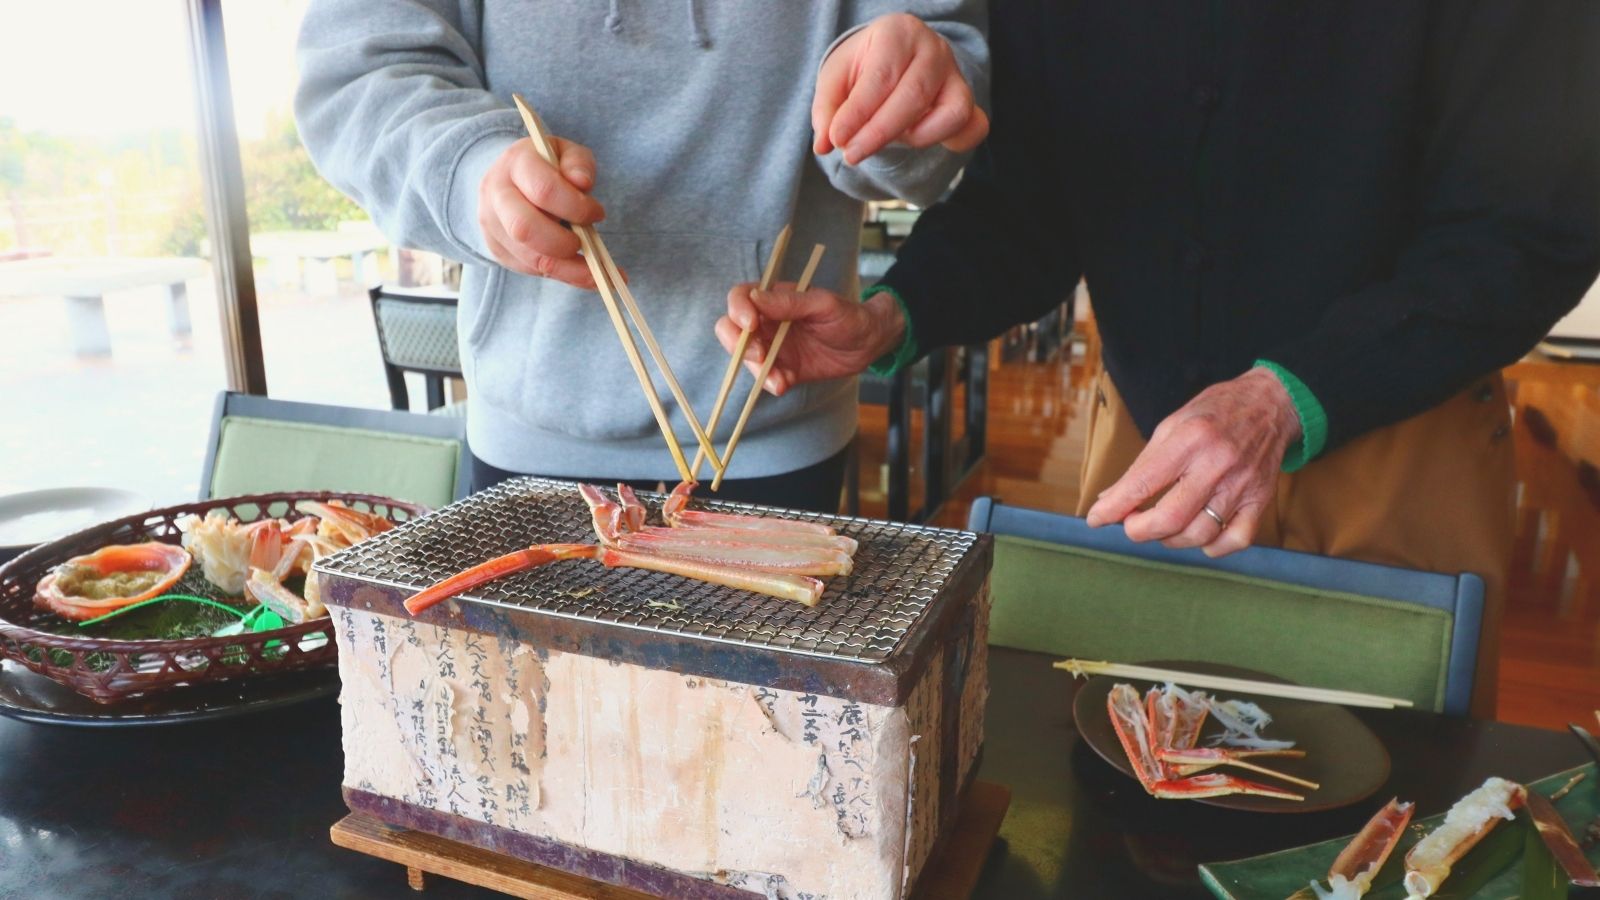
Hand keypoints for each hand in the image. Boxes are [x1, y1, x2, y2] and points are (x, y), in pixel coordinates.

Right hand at [478, 136, 605, 287]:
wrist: (509, 178)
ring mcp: (492, 226)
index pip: (544, 190)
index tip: (597, 213)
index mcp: (515, 164)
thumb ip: (578, 163)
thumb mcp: (566, 153)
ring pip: (530, 258)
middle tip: (587, 244)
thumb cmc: (546, 166)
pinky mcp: (498, 250)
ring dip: (569, 269)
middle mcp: (496, 195)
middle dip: (564, 243)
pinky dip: (563, 275)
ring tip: (597, 273)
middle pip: (524, 228)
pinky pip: (532, 270)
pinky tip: (583, 273)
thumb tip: (582, 182)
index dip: (576, 206)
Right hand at [713, 284, 905, 394]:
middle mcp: (768, 322)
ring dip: (755, 370)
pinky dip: (770, 382)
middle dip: (738, 345)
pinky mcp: (783, 369)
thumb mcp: (824, 305)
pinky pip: (767, 377)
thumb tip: (755, 298)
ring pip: (746, 357)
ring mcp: (773, 347)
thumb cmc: (849, 316)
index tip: (750, 323)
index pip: (741, 298)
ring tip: (778, 379)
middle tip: (758, 355)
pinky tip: (784, 384)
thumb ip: (791, 302)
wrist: (869, 344)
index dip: (737, 309)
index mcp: (774, 299)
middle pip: (731, 329)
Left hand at [812, 13, 988, 164]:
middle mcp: (934, 49)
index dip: (858, 112)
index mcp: (898, 32)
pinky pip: (972, 127)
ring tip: (884, 140)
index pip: (881, 77)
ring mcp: (956, 75)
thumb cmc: (864, 66)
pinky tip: (914, 141)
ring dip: (915, 138)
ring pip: (950, 113)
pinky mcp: (967, 100)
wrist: (895, 58)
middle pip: (914, 96)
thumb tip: (823, 144)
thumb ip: (827, 108)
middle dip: (879, 132)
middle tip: (851, 155)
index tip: (836, 139)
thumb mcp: (837, 77)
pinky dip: (947, 141)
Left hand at [1084, 368, 1301, 556]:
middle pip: (1172, 517)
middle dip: (1140, 530)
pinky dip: (1212, 547)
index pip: (1144, 483)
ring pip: (1200, 534)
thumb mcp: (1171, 425)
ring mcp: (1242, 484)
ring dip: (1170, 540)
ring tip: (1161, 528)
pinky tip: (1198, 535)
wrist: (1270, 403)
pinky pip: (1236, 539)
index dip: (1115, 507)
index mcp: (1190, 439)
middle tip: (1130, 525)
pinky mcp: (1261, 499)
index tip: (1096, 519)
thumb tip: (1110, 500)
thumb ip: (1142, 465)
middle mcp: (1217, 463)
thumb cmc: (1214, 412)